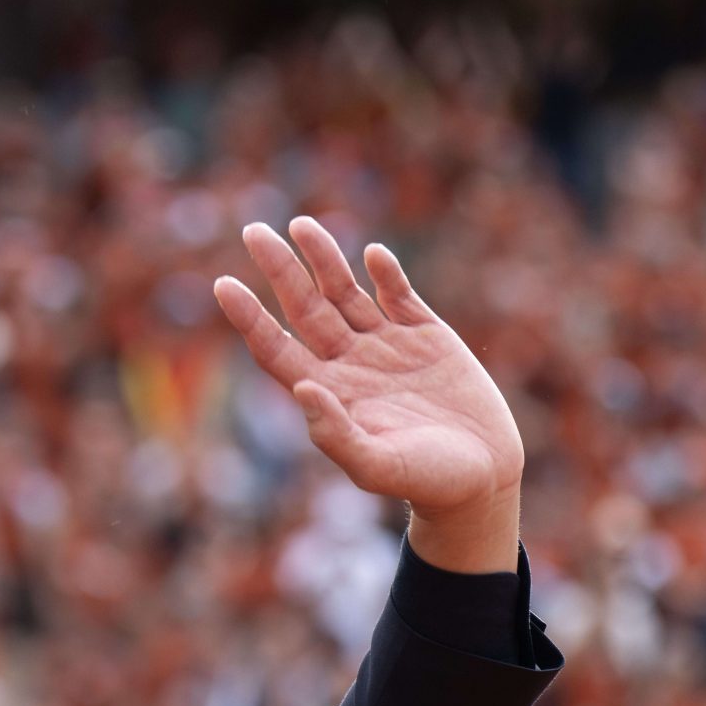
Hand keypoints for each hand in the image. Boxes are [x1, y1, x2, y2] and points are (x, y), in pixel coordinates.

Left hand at [215, 216, 521, 572]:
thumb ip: (336, 434)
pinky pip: (399, 294)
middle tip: (253, 230)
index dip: (248, 317)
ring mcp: (386, 344)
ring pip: (345, 291)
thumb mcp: (377, 466)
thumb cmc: (425, 481)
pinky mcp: (426, 334)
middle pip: (304, 307)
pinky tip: (372, 254)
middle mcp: (348, 362)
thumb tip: (303, 389)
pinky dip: (387, 273)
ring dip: (324, 258)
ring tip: (300, 224)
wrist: (482, 476)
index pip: (275, 347)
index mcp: (327, 392)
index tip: (222, 284)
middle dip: (280, 269)